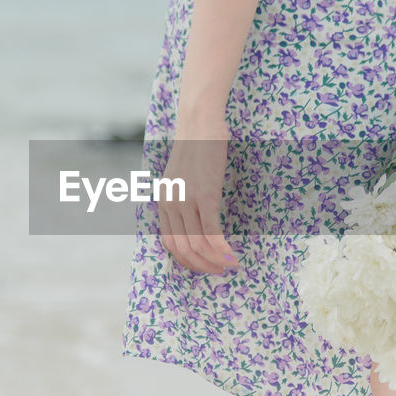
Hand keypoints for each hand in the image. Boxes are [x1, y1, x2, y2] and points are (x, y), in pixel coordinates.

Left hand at [158, 115, 238, 273]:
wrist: (199, 124)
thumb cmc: (196, 146)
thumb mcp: (181, 176)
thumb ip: (183, 196)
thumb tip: (196, 216)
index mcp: (163, 201)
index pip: (169, 242)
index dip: (185, 260)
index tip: (202, 265)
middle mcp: (171, 204)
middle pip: (182, 249)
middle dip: (201, 265)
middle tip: (218, 271)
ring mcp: (186, 201)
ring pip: (197, 244)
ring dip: (214, 260)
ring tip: (229, 266)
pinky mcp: (205, 196)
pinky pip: (211, 232)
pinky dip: (222, 248)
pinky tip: (232, 256)